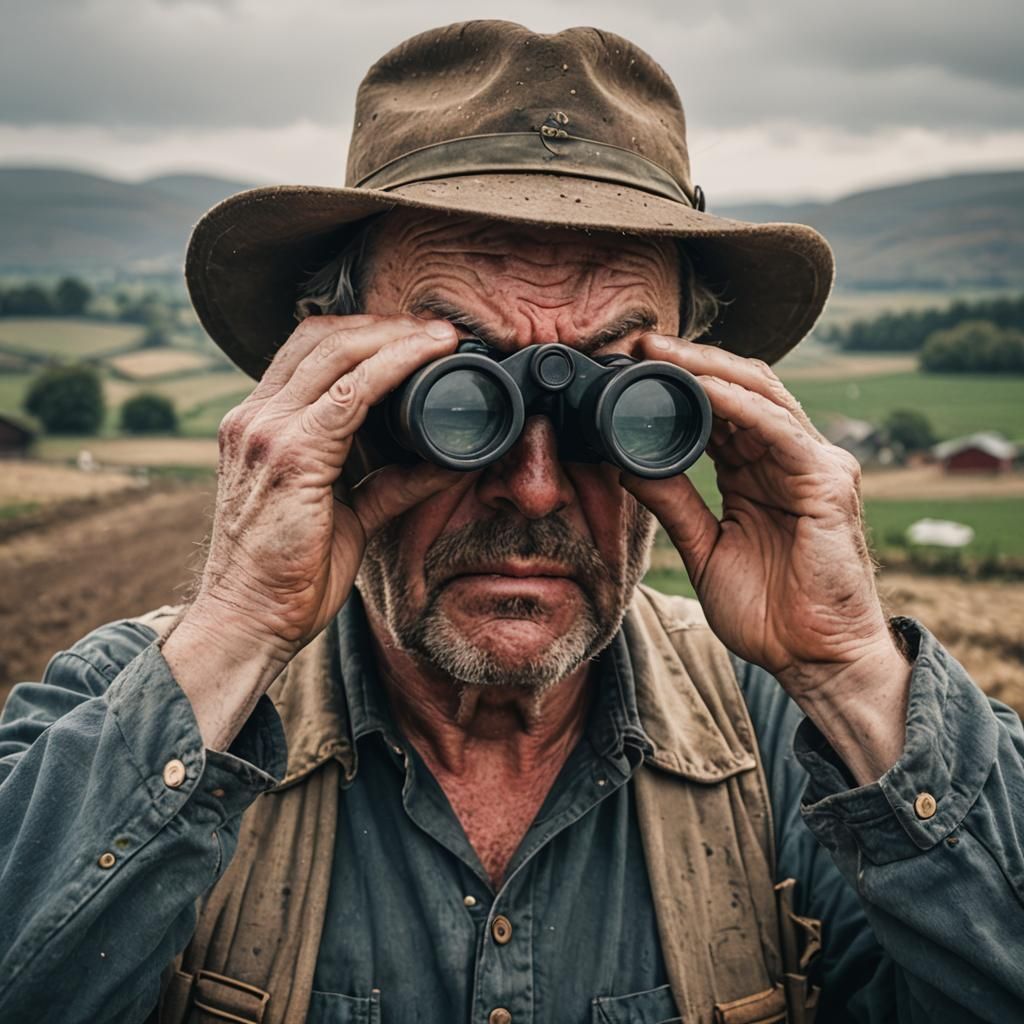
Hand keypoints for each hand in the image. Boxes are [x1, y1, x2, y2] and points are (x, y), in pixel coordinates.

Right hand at [190, 313, 458, 657]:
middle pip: (321, 335)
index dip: (366, 333)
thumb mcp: (347, 514)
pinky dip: (393, 368)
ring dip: (395, 337)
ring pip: (336, 351)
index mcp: (259, 425)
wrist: (247, 621)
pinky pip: (349, 394)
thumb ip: (389, 483)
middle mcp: (254, 417)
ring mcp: (265, 431)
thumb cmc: (290, 574)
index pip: (309, 351)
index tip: (418, 337)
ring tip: (440, 338)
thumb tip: (446, 461)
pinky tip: (425, 360)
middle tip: (439, 331)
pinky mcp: (288, 455)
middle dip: (386, 324)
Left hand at [622, 335, 909, 779]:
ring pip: (761, 395)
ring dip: (708, 370)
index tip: (631, 370)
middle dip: (691, 363)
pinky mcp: (828, 480)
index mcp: (760, 473)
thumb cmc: (768, 612)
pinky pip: (778, 430)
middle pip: (741, 390)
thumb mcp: (705, 549)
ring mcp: (814, 464)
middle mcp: (790, 459)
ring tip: (661, 354)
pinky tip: (701, 389)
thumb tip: (627, 463)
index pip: (721, 412)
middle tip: (640, 345)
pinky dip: (738, 406)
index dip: (680, 386)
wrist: (814, 660)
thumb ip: (674, 502)